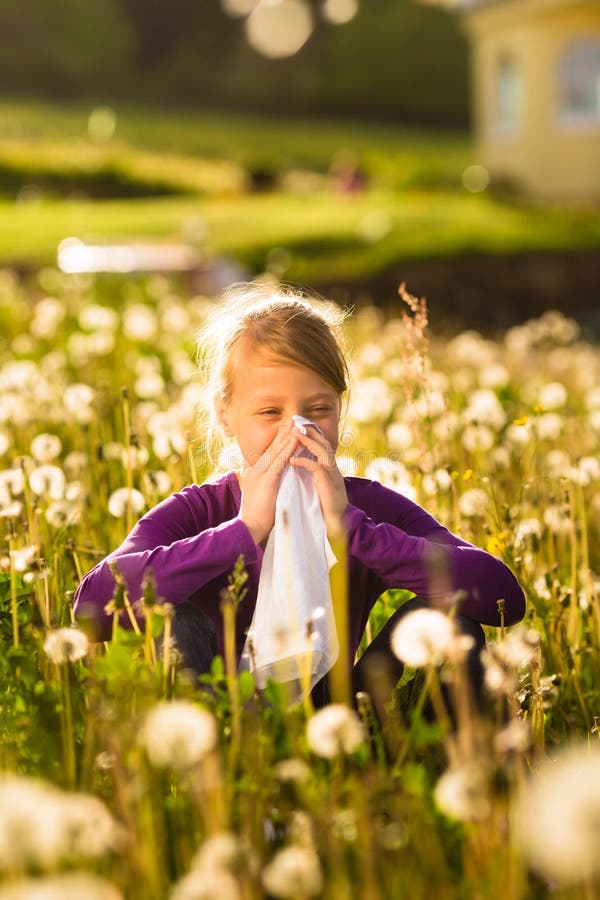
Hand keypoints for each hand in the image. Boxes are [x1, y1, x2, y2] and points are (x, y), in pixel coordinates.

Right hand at [238, 420, 298, 545]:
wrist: (249, 527)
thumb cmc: (256, 516)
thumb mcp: (259, 495)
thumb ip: (264, 484)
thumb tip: (272, 480)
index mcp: (253, 473)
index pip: (267, 453)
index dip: (277, 441)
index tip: (285, 429)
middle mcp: (255, 469)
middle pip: (271, 448)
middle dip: (282, 434)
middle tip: (291, 420)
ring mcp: (260, 474)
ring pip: (275, 452)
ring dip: (286, 437)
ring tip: (295, 425)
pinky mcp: (267, 480)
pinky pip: (279, 461)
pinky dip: (288, 450)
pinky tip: (294, 440)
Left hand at [289, 426, 347, 535]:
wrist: (336, 523)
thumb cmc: (324, 506)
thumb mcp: (317, 485)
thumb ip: (311, 473)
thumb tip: (297, 463)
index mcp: (330, 467)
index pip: (322, 444)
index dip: (312, 433)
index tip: (298, 425)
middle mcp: (333, 467)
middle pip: (323, 442)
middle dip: (310, 431)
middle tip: (295, 423)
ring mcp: (333, 475)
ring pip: (322, 451)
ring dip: (308, 441)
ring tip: (294, 434)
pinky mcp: (329, 484)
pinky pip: (317, 468)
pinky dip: (304, 462)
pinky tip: (292, 460)